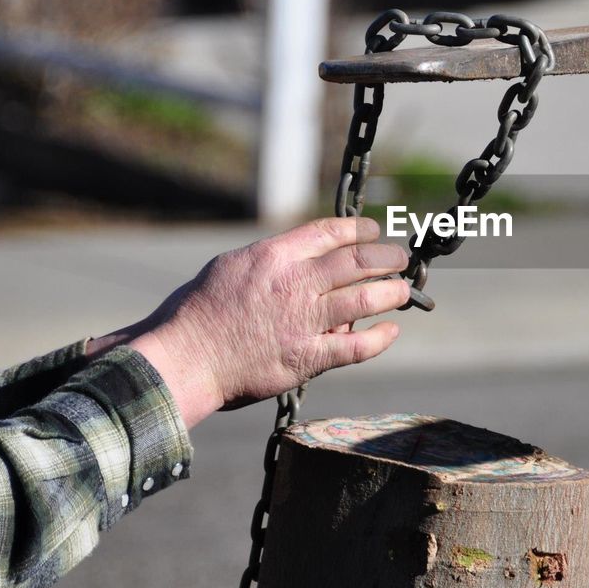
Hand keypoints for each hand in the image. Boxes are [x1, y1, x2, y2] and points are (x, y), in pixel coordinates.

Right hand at [91, 217, 408, 426]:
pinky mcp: (305, 357)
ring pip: (364, 299)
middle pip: (356, 261)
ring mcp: (302, 321)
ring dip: (392, 292)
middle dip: (386, 257)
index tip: (373, 230)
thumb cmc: (197, 313)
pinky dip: (378, 339)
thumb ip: (270, 262)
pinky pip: (355, 347)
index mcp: (273, 256)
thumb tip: (301, 261)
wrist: (183, 358)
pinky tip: (391, 332)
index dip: (358, 229)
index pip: (328, 232)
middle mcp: (293, 283)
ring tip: (405, 290)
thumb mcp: (230, 268)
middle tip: (401, 259)